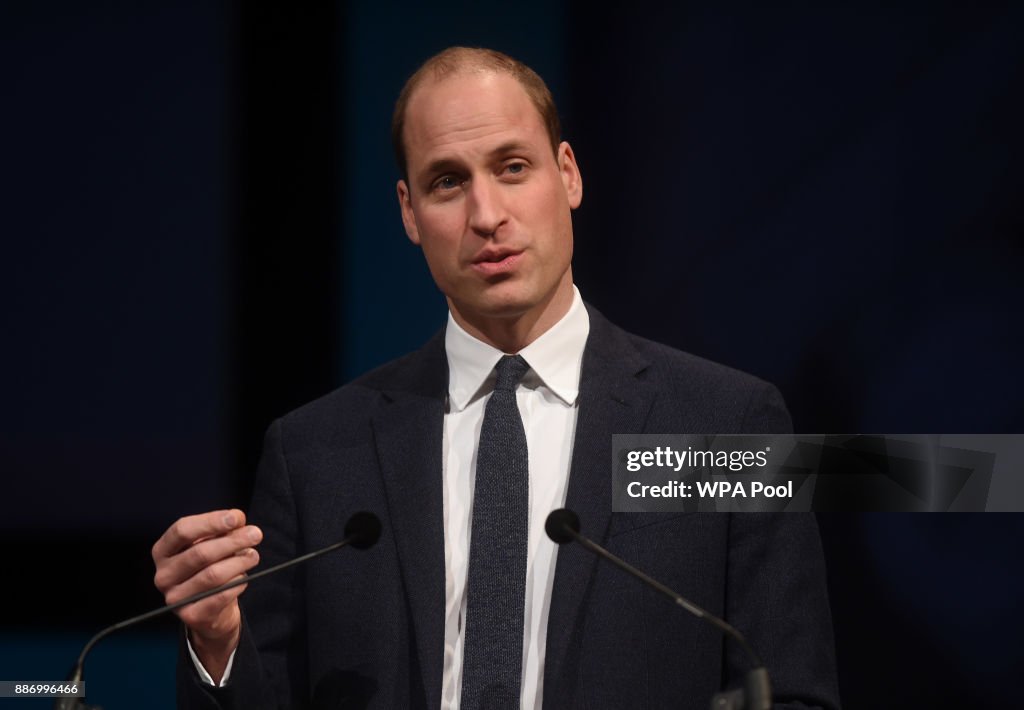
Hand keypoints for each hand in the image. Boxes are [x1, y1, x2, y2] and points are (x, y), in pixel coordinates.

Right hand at [152, 509, 261, 681]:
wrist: (211, 610)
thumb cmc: (209, 568)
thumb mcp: (212, 544)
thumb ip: (222, 530)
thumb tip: (237, 519)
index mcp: (163, 551)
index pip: (182, 530)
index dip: (211, 521)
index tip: (237, 517)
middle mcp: (163, 575)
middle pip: (200, 553)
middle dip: (233, 541)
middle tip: (256, 534)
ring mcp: (174, 597)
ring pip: (213, 575)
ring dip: (239, 562)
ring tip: (253, 555)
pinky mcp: (190, 616)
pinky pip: (221, 595)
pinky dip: (237, 583)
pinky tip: (243, 577)